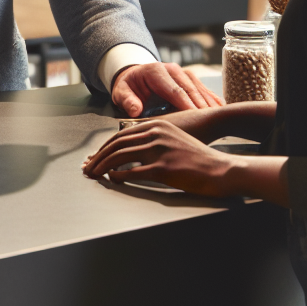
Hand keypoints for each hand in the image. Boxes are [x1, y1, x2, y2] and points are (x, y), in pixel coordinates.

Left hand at [82, 120, 240, 197]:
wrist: (219, 168)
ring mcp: (159, 150)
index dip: (105, 146)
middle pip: (117, 144)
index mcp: (157, 125)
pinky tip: (113, 180)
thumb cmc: (198, 157)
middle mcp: (156, 134)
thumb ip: (153, 139)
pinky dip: (118, 176)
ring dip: (103, 166)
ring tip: (94, 175)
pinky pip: (133, 172)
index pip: (122, 134)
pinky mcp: (163, 168)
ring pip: (120, 157)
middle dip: (98, 157)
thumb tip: (131, 150)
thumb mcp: (174, 139)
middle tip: (87, 167)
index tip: (94, 156)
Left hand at [111, 61, 223, 117]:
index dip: (185, 104)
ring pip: (200, 89)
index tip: (194, 117)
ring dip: (209, 103)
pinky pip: (204, 90)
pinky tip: (220, 110)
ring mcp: (184, 74)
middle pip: (190, 89)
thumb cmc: (129, 86)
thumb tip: (135, 110)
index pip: (174, 90)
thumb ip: (127, 100)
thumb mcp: (121, 92)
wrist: (135, 76)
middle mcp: (173, 70)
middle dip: (200, 106)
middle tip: (209, 122)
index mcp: (156, 71)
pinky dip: (212, 100)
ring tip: (218, 118)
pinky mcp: (191, 79)